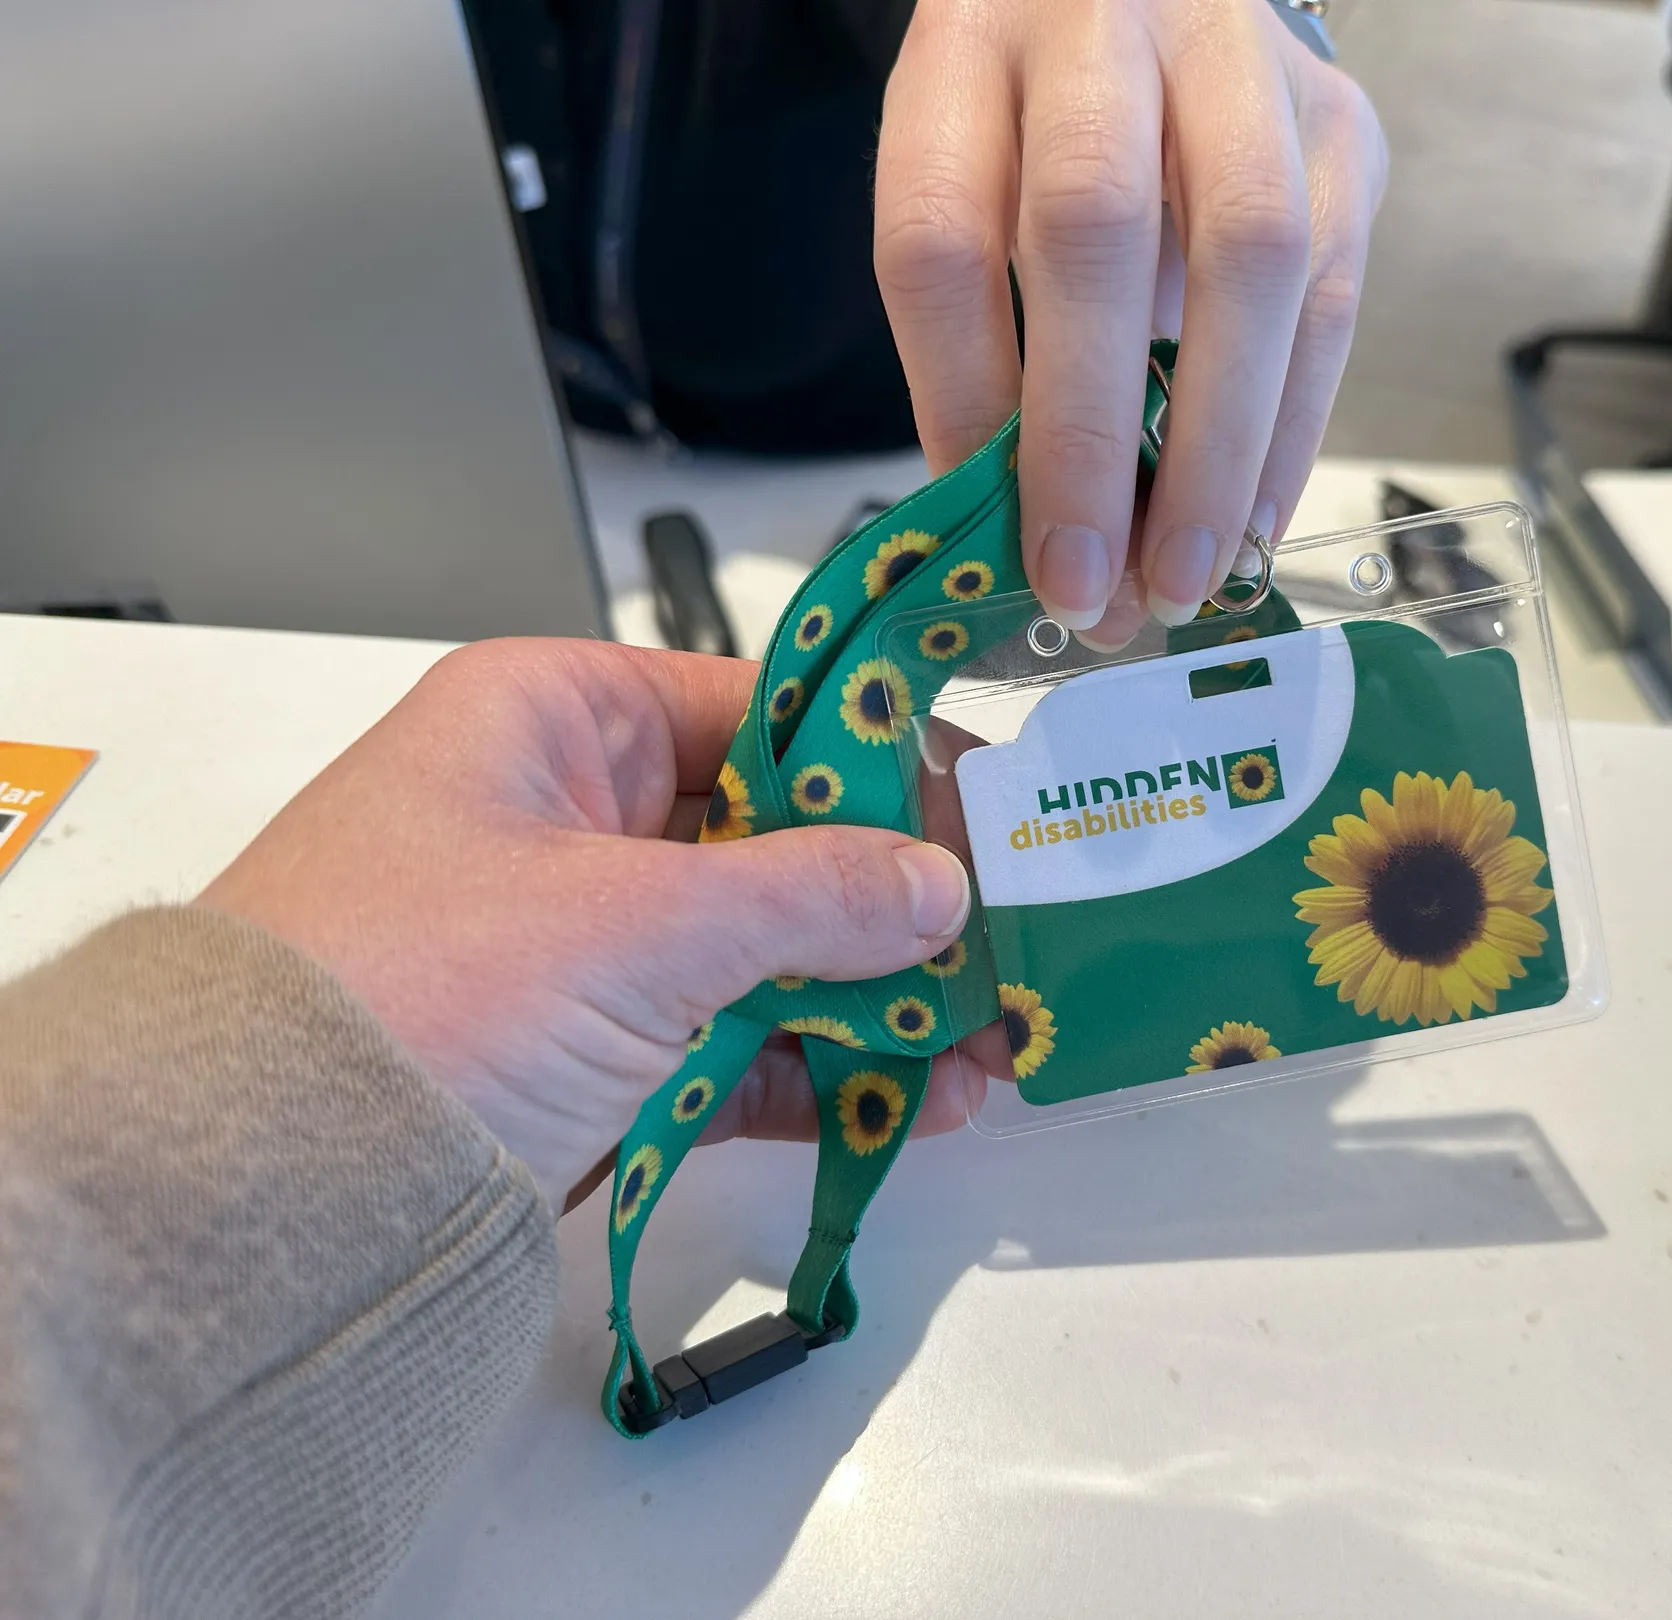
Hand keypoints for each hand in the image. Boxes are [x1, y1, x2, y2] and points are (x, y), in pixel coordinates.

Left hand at [197, 640, 985, 1209]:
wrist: (260, 1194)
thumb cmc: (402, 993)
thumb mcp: (629, 921)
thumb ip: (807, 895)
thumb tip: (936, 883)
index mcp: (553, 719)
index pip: (762, 708)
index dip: (884, 758)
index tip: (986, 808)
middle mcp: (572, 815)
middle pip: (782, 836)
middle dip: (902, 899)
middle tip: (1015, 936)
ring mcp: (586, 943)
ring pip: (772, 949)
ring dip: (883, 997)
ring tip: (992, 1040)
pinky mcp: (597, 1054)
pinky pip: (740, 1043)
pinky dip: (826, 1070)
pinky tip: (922, 1098)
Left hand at [874, 0, 1386, 642]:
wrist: (1166, 0)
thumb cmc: (1046, 122)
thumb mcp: (974, 192)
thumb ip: (980, 341)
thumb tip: (1021, 538)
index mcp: (969, 45)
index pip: (943, 231)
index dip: (963, 399)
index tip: (991, 539)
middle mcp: (1108, 24)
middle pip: (1091, 227)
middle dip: (1090, 438)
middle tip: (1091, 585)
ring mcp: (1244, 63)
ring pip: (1249, 256)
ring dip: (1215, 450)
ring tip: (1182, 579)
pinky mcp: (1342, 124)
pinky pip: (1332, 292)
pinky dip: (1290, 427)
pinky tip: (1251, 520)